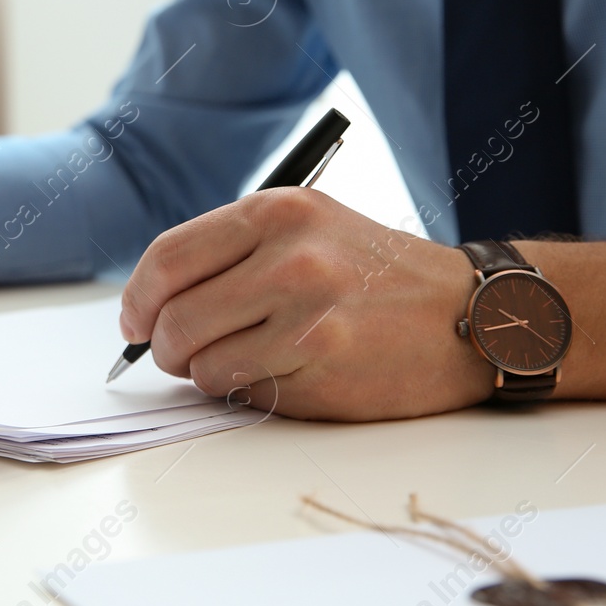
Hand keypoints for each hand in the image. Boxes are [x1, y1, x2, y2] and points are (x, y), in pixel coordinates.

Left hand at [117, 188, 491, 420]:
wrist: (472, 314)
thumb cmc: (379, 276)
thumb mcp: (309, 229)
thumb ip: (233, 253)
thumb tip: (151, 303)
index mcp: (278, 212)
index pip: (168, 257)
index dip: (137, 298)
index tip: (133, 322)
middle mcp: (291, 256)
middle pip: (175, 317)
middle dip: (165, 347)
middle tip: (180, 356)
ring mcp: (308, 312)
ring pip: (203, 363)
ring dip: (207, 375)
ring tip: (243, 362)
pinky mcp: (324, 364)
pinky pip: (244, 392)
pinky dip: (248, 393)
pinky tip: (284, 375)